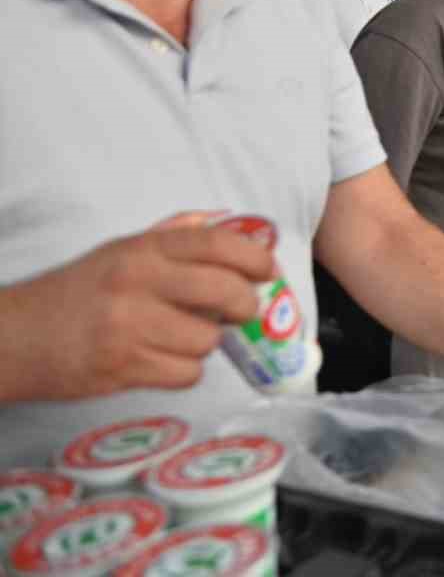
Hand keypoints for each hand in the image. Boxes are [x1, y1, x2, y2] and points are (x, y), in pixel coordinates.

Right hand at [0, 212, 275, 401]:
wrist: (13, 338)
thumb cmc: (72, 293)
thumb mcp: (117, 251)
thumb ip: (171, 235)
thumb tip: (221, 219)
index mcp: (141, 249)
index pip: (217, 242)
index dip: (254, 257)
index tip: (268, 270)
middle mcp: (138, 282)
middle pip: (226, 291)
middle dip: (245, 305)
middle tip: (240, 310)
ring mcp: (130, 326)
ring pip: (208, 339)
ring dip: (205, 343)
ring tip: (182, 337)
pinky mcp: (123, 367)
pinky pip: (186, 373)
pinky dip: (184, 371)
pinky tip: (163, 361)